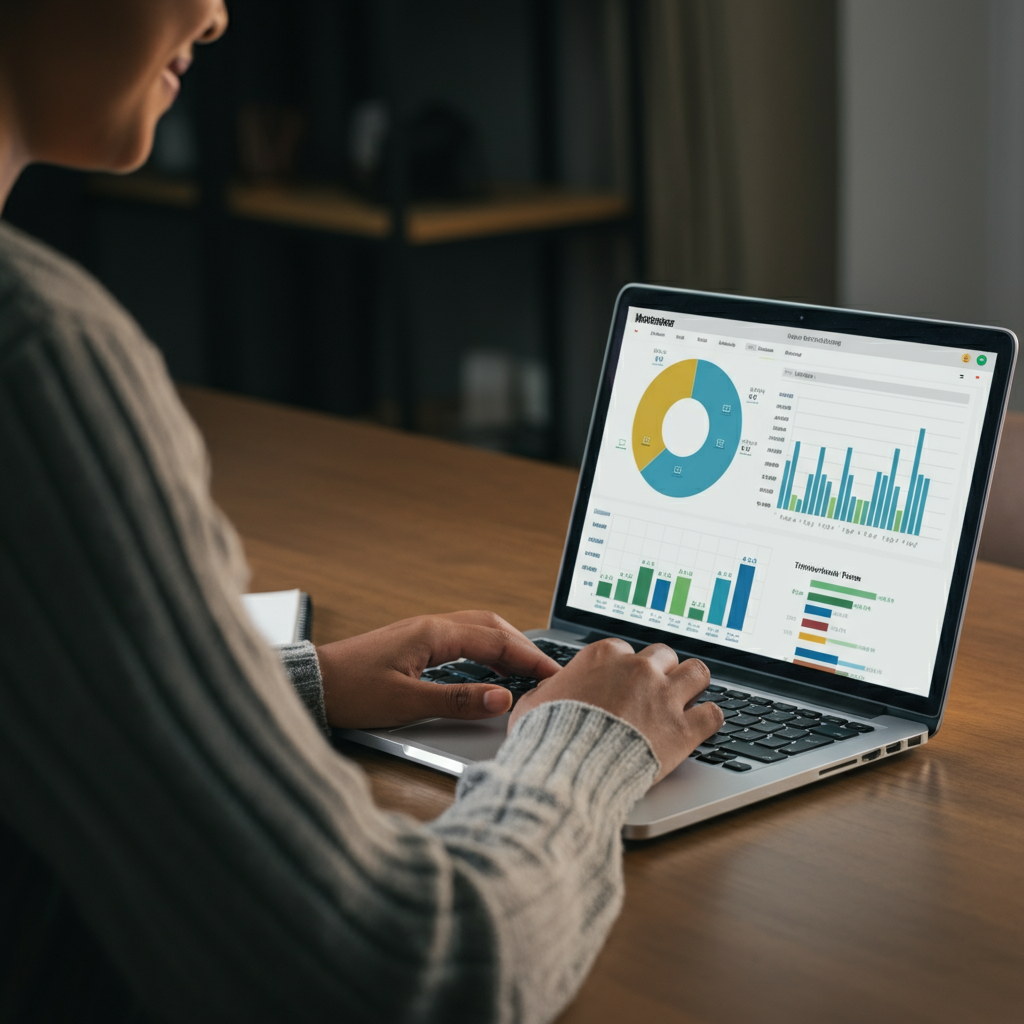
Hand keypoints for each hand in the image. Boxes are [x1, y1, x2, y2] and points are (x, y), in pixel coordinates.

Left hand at [316, 611, 560, 728]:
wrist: (312, 684)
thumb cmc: (350, 691)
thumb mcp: (406, 703)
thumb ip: (457, 701)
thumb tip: (501, 698)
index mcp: (433, 634)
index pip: (495, 641)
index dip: (529, 658)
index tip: (553, 673)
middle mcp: (430, 626)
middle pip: (491, 627)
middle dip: (523, 646)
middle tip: (548, 670)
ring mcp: (421, 632)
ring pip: (477, 628)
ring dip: (505, 644)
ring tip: (526, 667)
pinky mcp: (413, 643)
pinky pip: (462, 637)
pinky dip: (485, 647)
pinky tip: (489, 665)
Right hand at [507, 639, 722, 781]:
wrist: (570, 769)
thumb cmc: (548, 737)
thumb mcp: (534, 703)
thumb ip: (549, 689)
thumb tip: (548, 689)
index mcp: (604, 656)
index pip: (624, 650)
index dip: (623, 668)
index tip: (622, 682)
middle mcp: (639, 669)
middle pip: (664, 655)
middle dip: (660, 671)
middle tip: (656, 690)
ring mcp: (664, 697)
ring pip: (698, 672)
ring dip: (693, 684)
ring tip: (689, 697)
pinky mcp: (684, 729)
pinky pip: (714, 713)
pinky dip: (709, 719)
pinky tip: (702, 725)